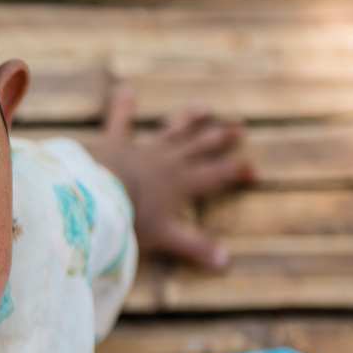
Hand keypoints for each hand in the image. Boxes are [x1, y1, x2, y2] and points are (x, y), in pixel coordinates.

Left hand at [91, 84, 255, 271]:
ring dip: (187, 120)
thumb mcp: (166, 237)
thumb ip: (195, 247)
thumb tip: (225, 263)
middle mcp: (167, 161)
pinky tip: (123, 90)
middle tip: (241, 126)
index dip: (238, 172)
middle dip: (221, 137)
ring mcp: (142, 149)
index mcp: (182, 183)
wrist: (96, 197)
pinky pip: (119, 122)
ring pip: (171, 131)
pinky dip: (121, 107)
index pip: (218, 175)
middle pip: (200, 146)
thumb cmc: (131, 219)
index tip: (255, 172)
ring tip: (202, 108)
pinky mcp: (115, 144)